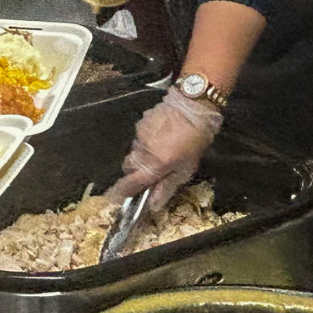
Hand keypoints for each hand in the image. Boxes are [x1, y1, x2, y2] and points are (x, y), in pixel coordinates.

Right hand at [106, 89, 222, 210]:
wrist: (193, 107)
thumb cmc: (194, 140)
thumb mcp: (186, 169)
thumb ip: (167, 187)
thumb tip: (153, 205)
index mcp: (152, 166)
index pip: (127, 184)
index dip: (120, 192)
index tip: (118, 197)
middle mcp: (141, 152)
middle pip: (128, 167)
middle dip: (135, 172)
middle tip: (151, 170)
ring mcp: (139, 135)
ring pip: (134, 151)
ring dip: (143, 155)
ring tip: (161, 149)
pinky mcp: (141, 122)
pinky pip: (139, 136)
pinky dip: (147, 140)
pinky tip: (161, 135)